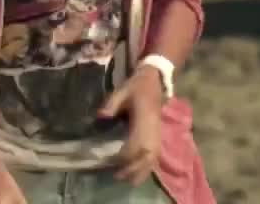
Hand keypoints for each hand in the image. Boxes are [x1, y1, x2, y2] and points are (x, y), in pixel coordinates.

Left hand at [98, 67, 164, 184]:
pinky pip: (156, 155)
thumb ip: (111, 103)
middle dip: (134, 168)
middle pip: (147, 155)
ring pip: (154, 157)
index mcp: (144, 118)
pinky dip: (148, 165)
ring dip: (142, 170)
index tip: (114, 160)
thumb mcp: (122, 90)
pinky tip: (140, 172)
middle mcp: (153, 129)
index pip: (138, 142)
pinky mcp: (158, 135)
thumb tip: (101, 116)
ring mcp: (158, 133)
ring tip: (128, 180)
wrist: (154, 80)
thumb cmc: (137, 86)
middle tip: (118, 176)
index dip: (127, 154)